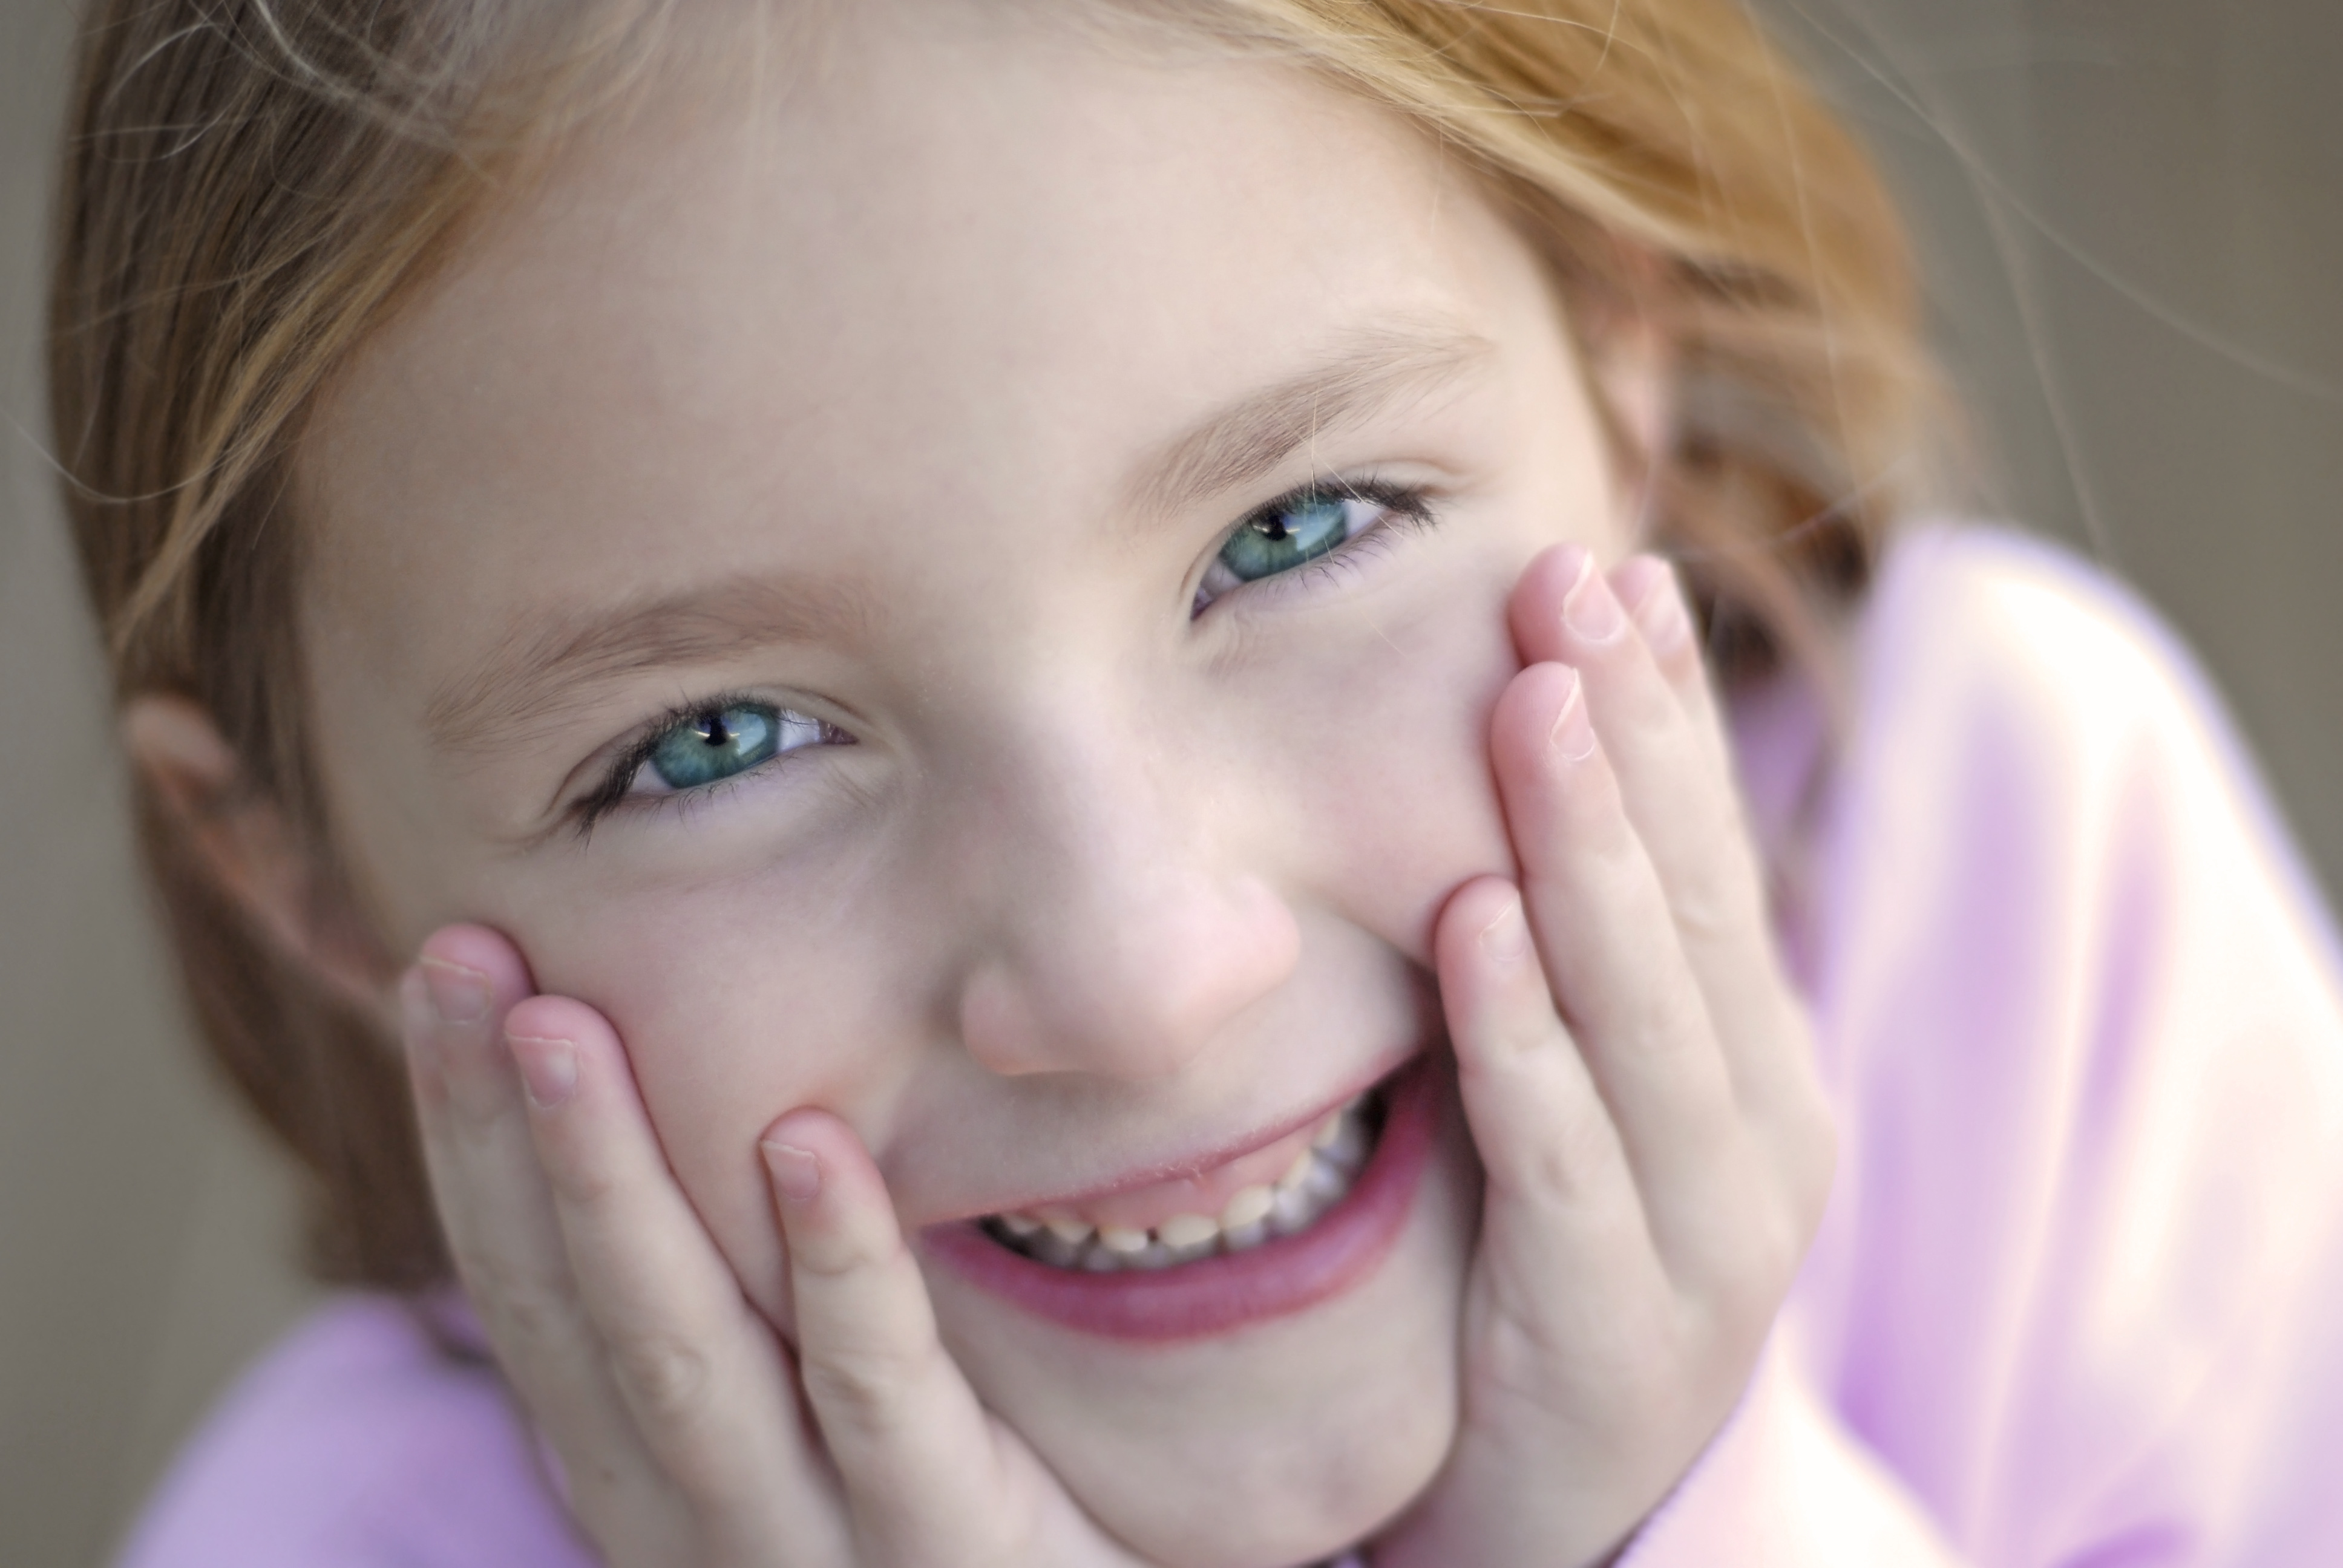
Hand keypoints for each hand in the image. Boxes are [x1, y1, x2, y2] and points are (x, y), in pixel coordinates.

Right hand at [399, 933, 1153, 1567]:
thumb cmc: (968, 1505)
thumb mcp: (829, 1398)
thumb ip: (768, 1287)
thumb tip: (734, 1076)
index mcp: (649, 1468)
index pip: (526, 1285)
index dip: (467, 1129)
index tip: (440, 963)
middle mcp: (693, 1517)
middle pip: (567, 1307)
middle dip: (500, 1128)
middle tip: (458, 951)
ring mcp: (811, 1546)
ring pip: (683, 1351)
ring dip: (612, 1182)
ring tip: (563, 1021)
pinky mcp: (952, 1548)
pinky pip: (879, 1393)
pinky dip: (836, 1264)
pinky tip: (808, 1139)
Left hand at [1373, 547, 1836, 1567]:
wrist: (1557, 1504)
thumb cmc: (1544, 1265)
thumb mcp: (1582, 1096)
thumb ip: (1568, 960)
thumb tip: (1494, 770)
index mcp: (1752, 1060)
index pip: (1709, 858)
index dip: (1667, 714)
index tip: (1613, 570)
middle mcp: (1758, 1129)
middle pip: (1690, 902)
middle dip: (1629, 734)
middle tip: (1567, 581)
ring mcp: (1704, 1233)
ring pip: (1643, 1010)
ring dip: (1589, 847)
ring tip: (1534, 700)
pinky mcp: (1613, 1323)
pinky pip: (1562, 1154)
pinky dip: (1525, 1034)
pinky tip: (1473, 926)